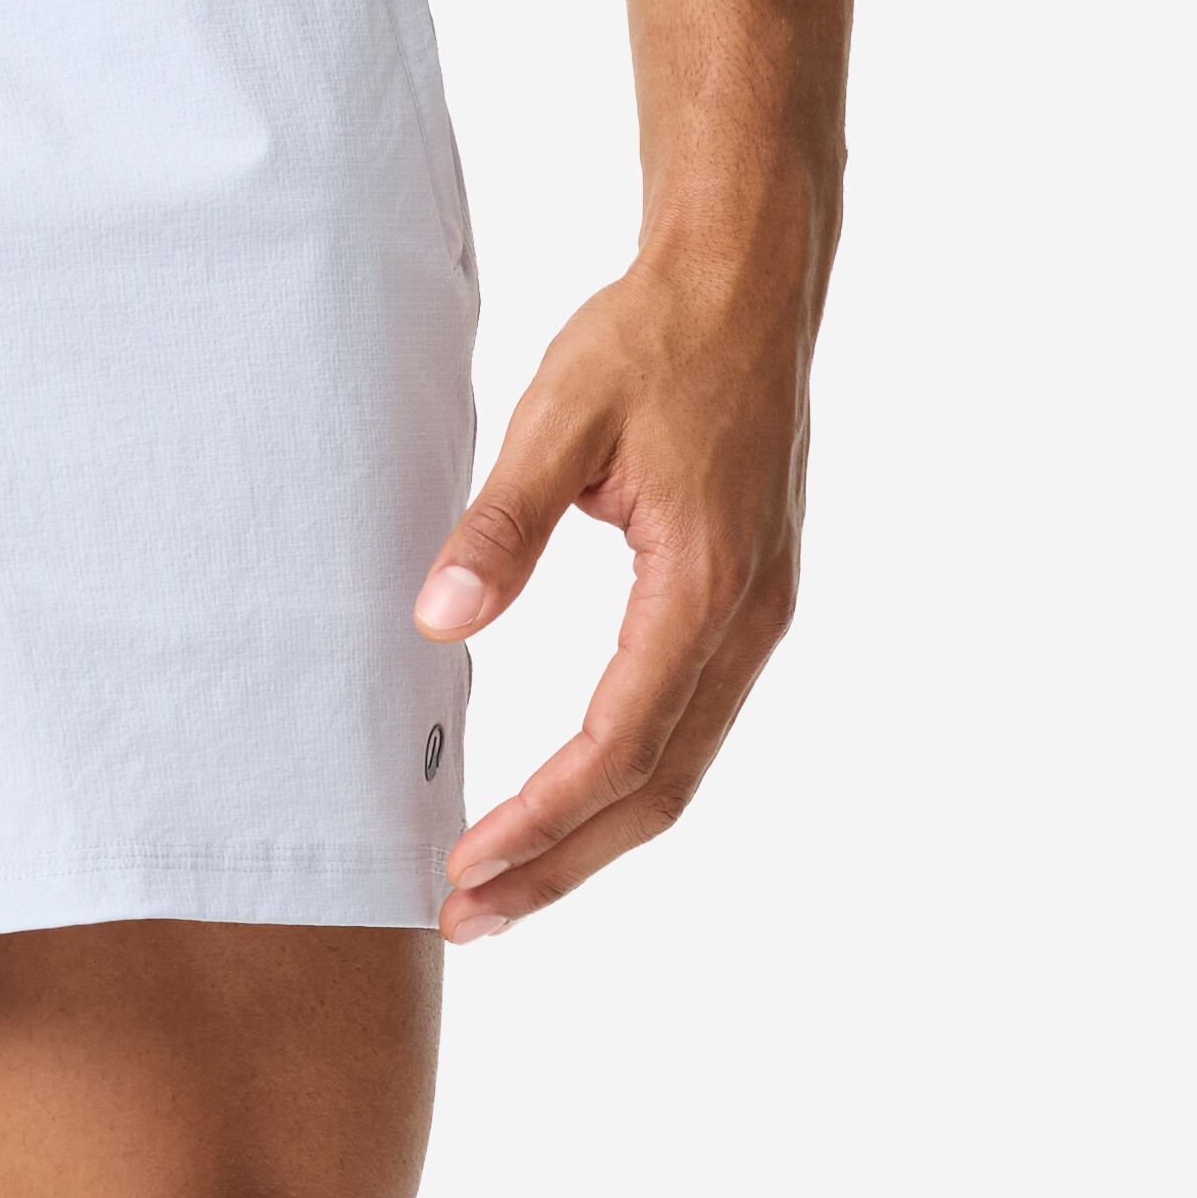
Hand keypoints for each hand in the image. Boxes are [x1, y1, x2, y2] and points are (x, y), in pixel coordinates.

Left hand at [412, 224, 820, 936]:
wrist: (750, 278)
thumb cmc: (653, 336)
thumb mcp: (557, 417)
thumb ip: (499, 527)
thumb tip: (440, 622)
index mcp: (705, 584)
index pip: (618, 745)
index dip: (540, 822)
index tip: (464, 869)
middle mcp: (747, 621)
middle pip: (657, 791)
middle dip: (561, 864)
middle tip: (468, 920)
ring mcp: (756, 620)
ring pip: (679, 770)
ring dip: (591, 839)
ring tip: (502, 889)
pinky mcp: (746, 608)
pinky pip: (687, 728)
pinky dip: (623, 786)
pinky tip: (561, 810)